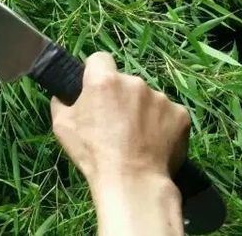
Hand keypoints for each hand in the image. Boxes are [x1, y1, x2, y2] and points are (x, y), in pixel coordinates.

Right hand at [50, 52, 189, 235]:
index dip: (95, 72)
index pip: (99, 59)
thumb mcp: (62, 126)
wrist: (133, 182)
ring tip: (136, 137)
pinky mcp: (180, 114)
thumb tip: (63, 95)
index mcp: (104, 80)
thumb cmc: (93, 154)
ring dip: (141, 110)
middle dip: (120, 96)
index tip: (95, 90)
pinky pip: (168, 113)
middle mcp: (134, 82)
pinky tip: (154, 142)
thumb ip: (61, 102)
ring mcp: (161, 97)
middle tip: (114, 123)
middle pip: (125, 82)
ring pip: (147, 98)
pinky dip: (161, 124)